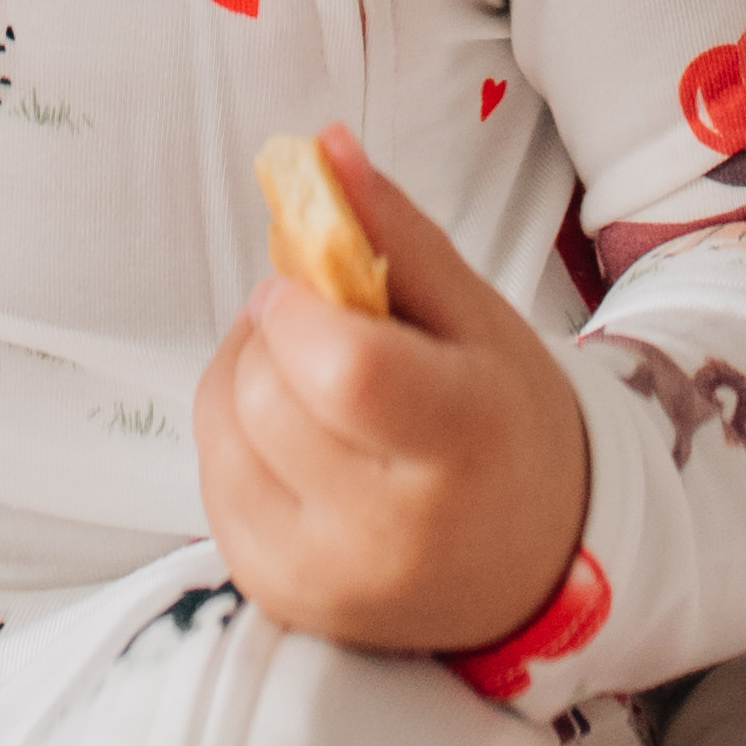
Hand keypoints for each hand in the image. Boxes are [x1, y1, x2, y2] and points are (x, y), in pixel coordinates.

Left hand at [194, 134, 592, 663]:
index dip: (301, 305)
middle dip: (272, 334)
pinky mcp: (280, 598)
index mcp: (459, 442)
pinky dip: (235, 437)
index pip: (342, 368)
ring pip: (223, 431)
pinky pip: (212, 482)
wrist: (532, 566)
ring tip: (307, 379)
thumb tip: (323, 147)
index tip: (313, 285)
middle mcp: (390, 531)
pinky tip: (292, 436)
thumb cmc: (505, 427)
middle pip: (267, 394)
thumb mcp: (476, 317)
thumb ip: (397, 231)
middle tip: (319, 329)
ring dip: (244, 379)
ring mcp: (328, 577)